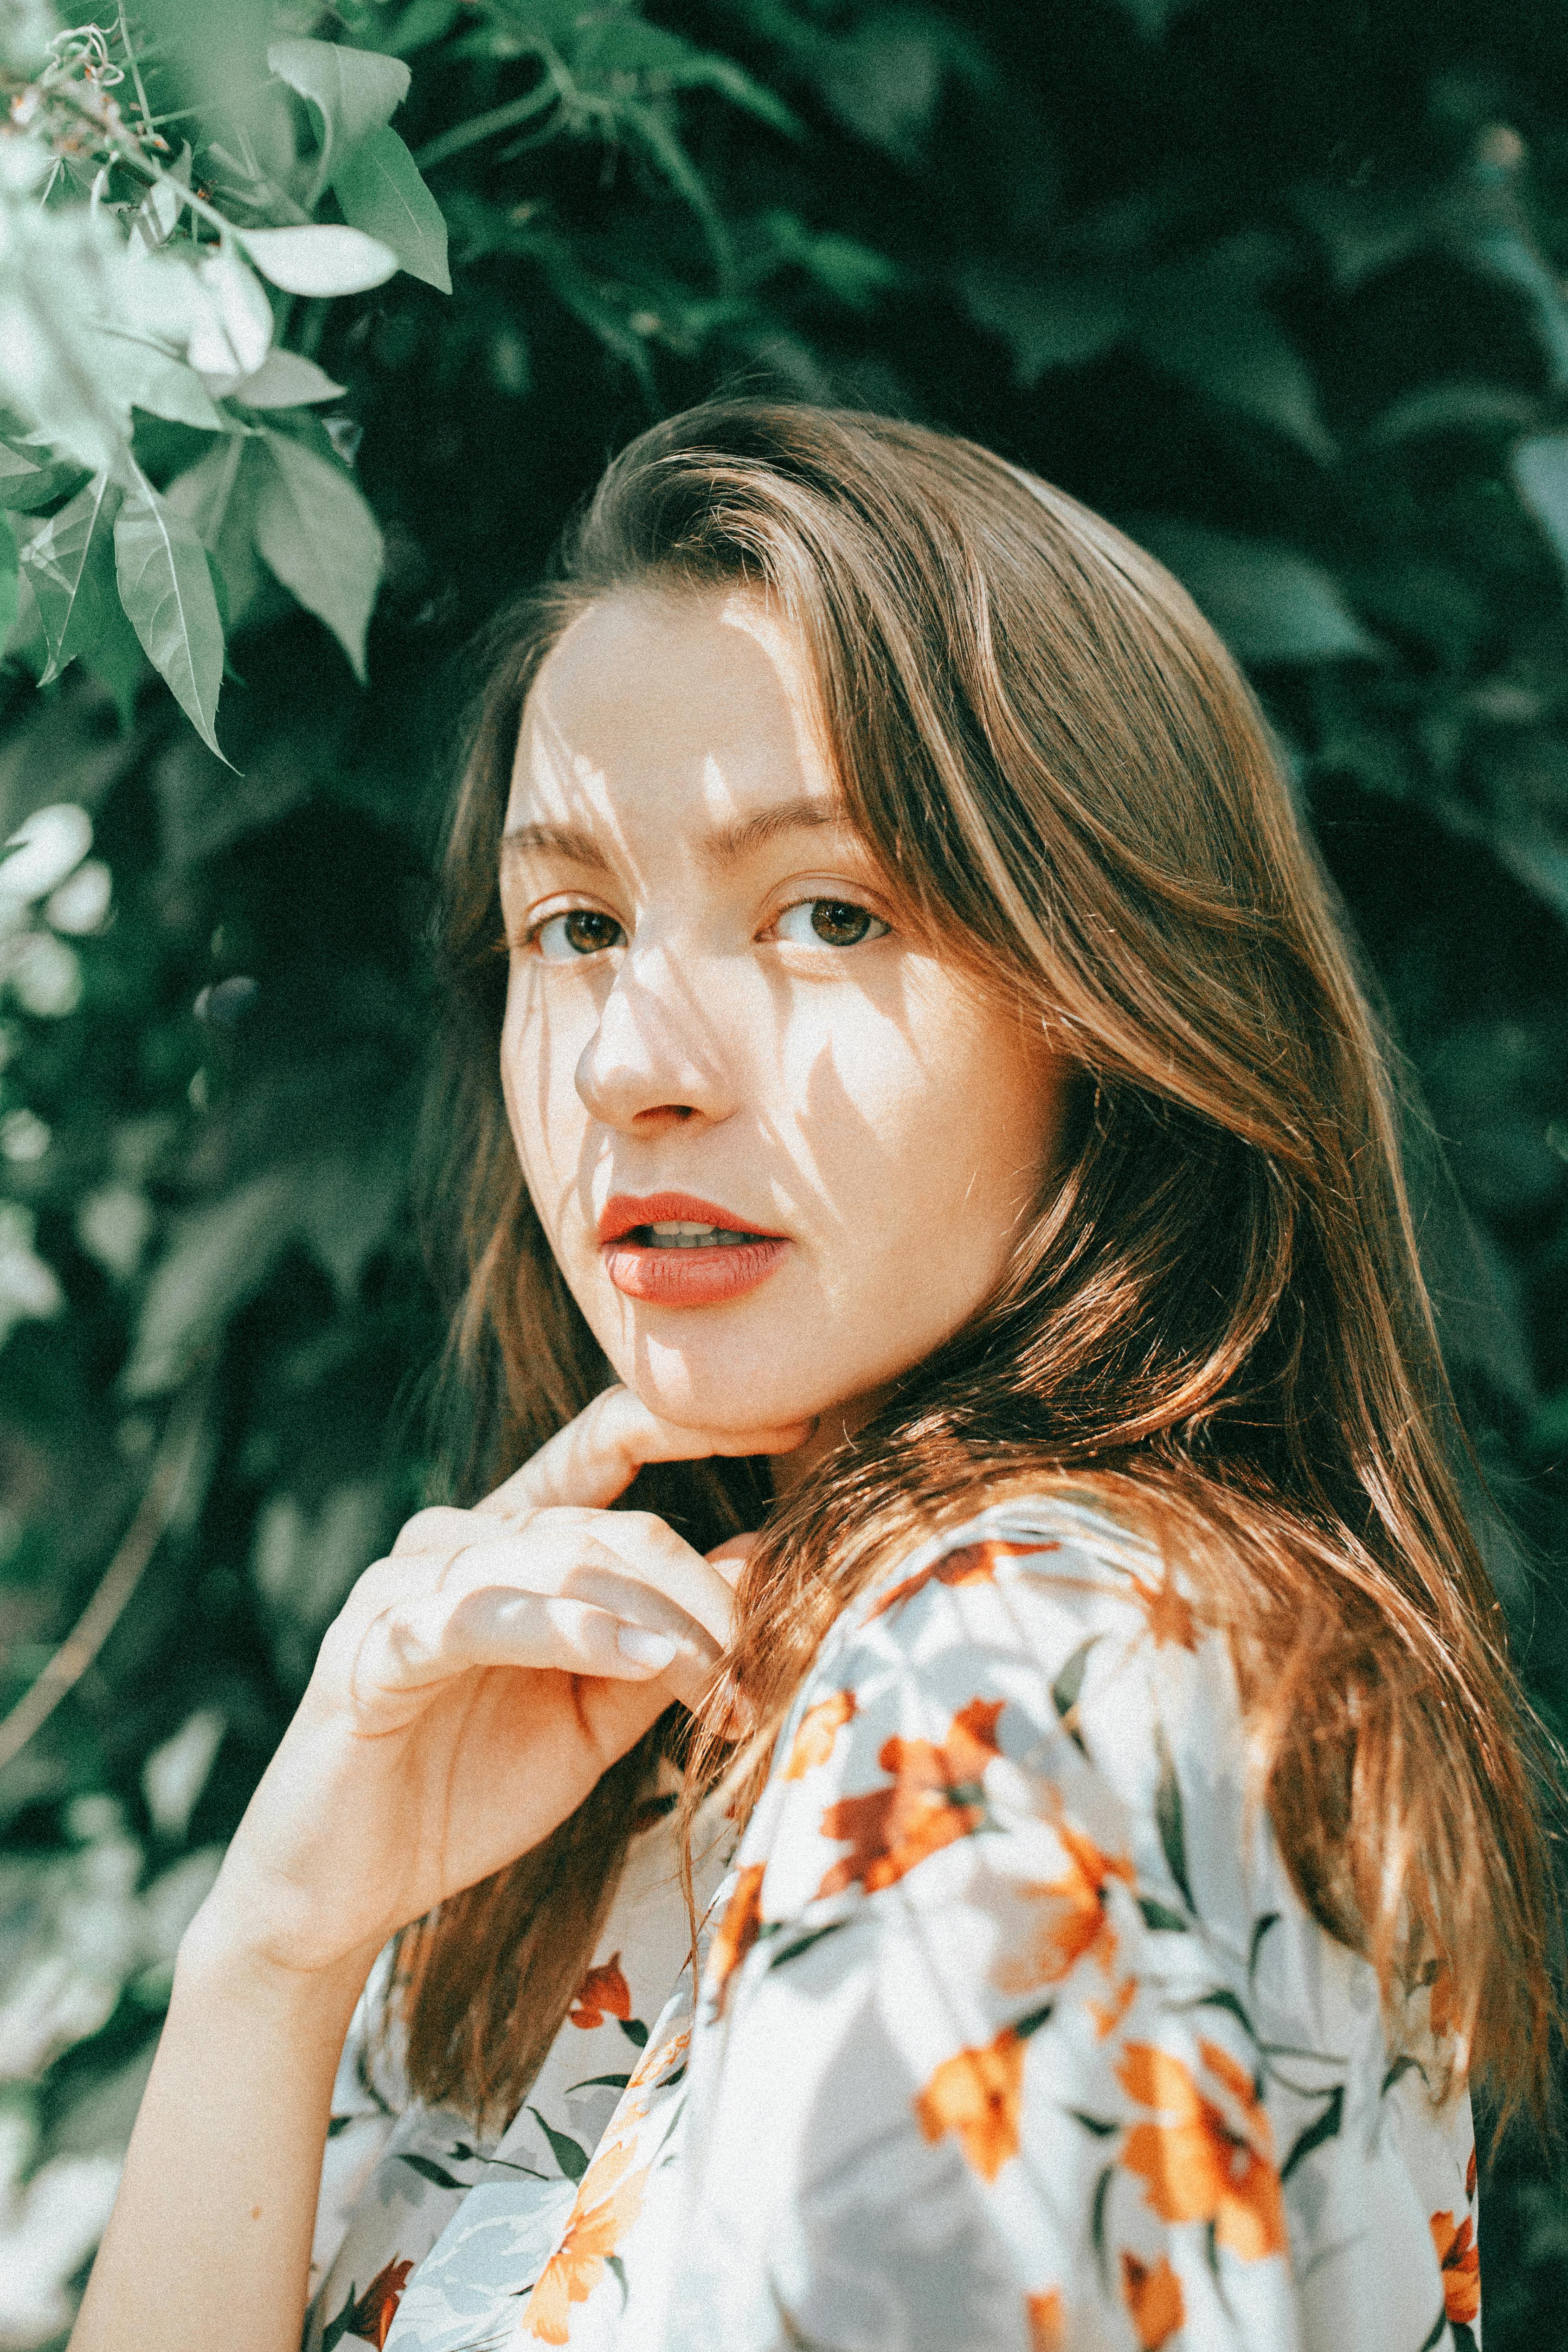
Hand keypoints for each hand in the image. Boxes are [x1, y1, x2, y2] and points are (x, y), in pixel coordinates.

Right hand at [184, 1387, 807, 1995]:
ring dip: (656, 1620)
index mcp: (507, 1539)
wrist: (341, 1893)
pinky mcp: (375, 1650)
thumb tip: (762, 1564)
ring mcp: (406, 1588)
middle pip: (607, 1526)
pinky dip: (569, 1633)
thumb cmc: (467, 1791)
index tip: (795, 1420)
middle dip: (700, 1592)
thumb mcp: (595, 1717)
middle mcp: (454, 1541)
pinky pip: (482, 1620)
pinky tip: (638, 1660)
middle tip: (759, 1662)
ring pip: (558, 1562)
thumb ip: (665, 1643)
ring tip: (718, 1673)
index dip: (692, 1423)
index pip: (604, 1443)